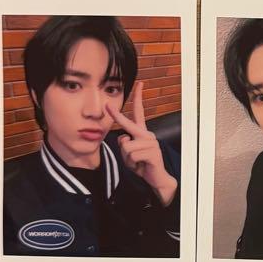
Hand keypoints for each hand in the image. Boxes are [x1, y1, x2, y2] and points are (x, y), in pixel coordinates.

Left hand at [106, 81, 177, 206]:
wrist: (156, 178)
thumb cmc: (141, 164)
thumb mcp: (129, 153)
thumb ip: (125, 144)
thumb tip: (124, 139)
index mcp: (141, 132)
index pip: (139, 112)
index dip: (139, 98)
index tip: (140, 83)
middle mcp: (147, 134)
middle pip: (129, 124)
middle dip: (116, 116)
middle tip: (106, 105)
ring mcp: (150, 143)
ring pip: (126, 146)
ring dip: (127, 157)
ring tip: (136, 162)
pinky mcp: (152, 152)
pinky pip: (132, 155)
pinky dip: (132, 163)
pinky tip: (141, 165)